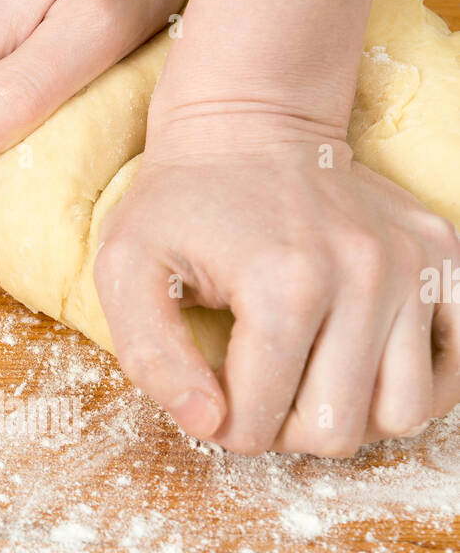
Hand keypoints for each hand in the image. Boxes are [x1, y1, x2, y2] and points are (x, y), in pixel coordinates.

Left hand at [94, 118, 459, 455]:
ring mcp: (413, 266)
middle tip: (259, 387)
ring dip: (350, 415)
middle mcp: (364, 275)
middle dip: (285, 428)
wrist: (250, 120)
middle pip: (335, 431)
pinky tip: (366, 368)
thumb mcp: (126, 270)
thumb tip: (209, 424)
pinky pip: (454, 368)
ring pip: (401, 414)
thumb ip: (152, 359)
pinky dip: (415, 386)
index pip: (259, 424)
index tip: (210, 391)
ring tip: (310, 380)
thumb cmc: (181, 201)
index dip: (222, 425)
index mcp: (284, 285)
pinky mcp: (443, 258)